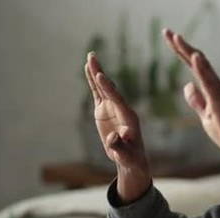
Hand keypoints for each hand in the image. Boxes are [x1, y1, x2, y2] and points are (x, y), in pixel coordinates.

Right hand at [84, 53, 150, 202]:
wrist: (131, 159)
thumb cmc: (130, 158)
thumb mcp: (125, 155)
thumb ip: (119, 145)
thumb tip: (114, 137)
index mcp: (128, 117)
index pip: (117, 99)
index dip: (108, 88)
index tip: (100, 76)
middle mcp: (121, 108)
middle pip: (110, 88)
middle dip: (101, 73)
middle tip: (92, 57)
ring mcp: (113, 108)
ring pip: (103, 88)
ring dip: (96, 72)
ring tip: (90, 56)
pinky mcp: (105, 110)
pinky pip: (98, 93)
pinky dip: (93, 82)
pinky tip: (88, 69)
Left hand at [162, 29, 219, 163]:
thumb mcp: (205, 115)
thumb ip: (197, 100)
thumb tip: (187, 85)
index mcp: (209, 89)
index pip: (192, 66)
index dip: (180, 51)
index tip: (170, 37)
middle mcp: (215, 86)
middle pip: (196, 61)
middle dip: (181, 46)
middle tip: (167, 32)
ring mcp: (218, 93)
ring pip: (202, 67)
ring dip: (189, 51)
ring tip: (177, 38)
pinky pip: (210, 82)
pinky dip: (202, 68)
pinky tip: (194, 56)